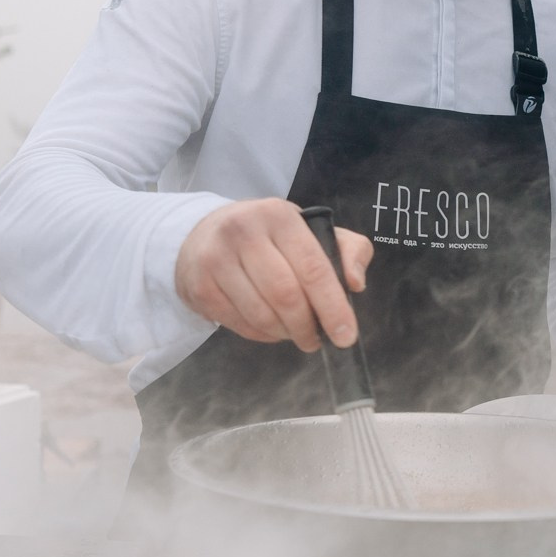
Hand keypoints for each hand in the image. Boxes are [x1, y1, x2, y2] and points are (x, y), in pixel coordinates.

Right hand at [174, 198, 371, 350]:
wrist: (204, 232)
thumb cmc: (269, 236)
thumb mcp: (311, 230)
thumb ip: (348, 249)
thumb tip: (355, 283)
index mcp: (279, 216)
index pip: (313, 267)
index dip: (333, 307)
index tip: (346, 335)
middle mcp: (244, 232)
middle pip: (286, 296)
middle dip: (307, 327)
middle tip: (316, 340)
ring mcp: (216, 258)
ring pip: (261, 314)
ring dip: (284, 333)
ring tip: (293, 332)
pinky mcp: (199, 285)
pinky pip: (239, 324)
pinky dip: (261, 335)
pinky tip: (269, 327)